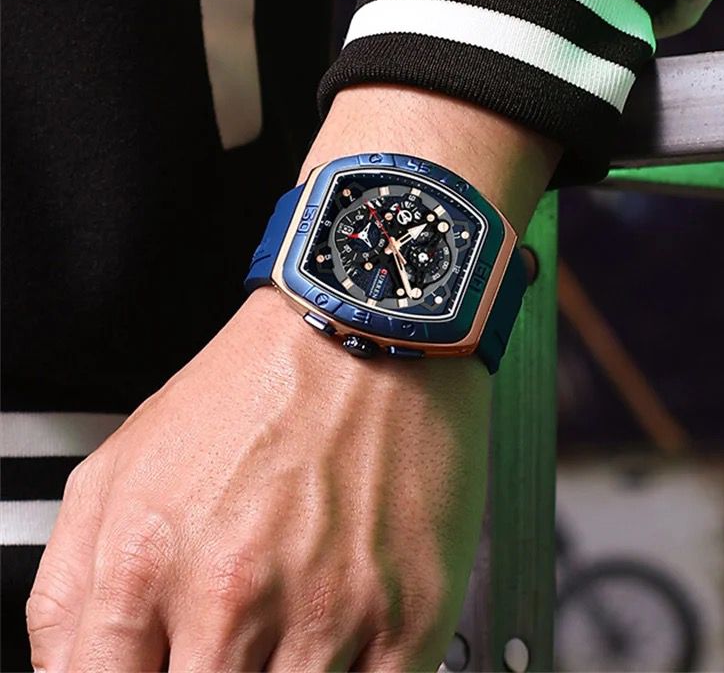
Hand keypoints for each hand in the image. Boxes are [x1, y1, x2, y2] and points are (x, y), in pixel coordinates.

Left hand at [26, 287, 490, 671]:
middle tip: (230, 644)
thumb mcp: (120, 465)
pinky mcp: (409, 613)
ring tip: (287, 626)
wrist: (365, 330)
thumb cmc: (256, 387)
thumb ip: (68, 591)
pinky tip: (339, 639)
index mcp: (148, 563)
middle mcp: (235, 596)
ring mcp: (328, 612)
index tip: (163, 667)